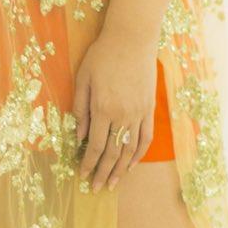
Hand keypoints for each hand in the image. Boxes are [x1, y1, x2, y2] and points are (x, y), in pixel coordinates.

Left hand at [73, 27, 158, 190]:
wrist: (132, 39)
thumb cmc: (102, 55)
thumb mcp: (83, 79)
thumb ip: (80, 109)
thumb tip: (78, 136)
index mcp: (102, 109)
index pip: (95, 146)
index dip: (88, 164)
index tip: (83, 176)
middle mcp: (122, 115)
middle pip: (112, 152)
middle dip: (103, 172)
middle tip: (97, 188)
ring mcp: (138, 113)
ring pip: (130, 149)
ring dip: (121, 169)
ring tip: (113, 183)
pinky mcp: (149, 109)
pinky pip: (145, 137)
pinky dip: (139, 154)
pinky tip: (131, 164)